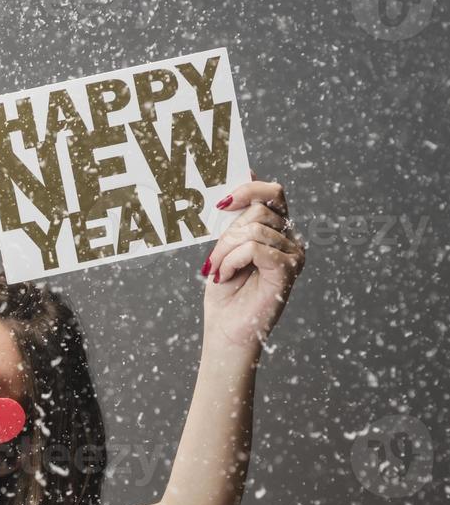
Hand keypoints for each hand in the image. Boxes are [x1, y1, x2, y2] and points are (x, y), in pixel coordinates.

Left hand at [200, 171, 305, 349]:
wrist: (226, 330)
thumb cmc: (224, 291)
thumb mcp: (225, 247)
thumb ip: (236, 218)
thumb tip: (245, 173)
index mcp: (277, 230)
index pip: (273, 192)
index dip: (249, 189)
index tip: (221, 203)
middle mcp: (290, 239)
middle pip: (261, 209)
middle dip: (227, 232)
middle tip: (212, 258)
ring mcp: (293, 253)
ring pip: (255, 229)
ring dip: (225, 250)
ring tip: (217, 271)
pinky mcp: (288, 269)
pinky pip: (256, 248)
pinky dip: (232, 260)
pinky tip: (225, 276)